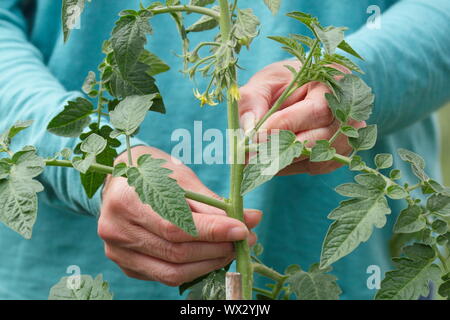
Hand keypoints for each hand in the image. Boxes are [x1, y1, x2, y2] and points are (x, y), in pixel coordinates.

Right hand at [99, 146, 260, 285]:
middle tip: (244, 239)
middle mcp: (117, 229)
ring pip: (172, 271)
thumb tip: (251, 219)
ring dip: (209, 263)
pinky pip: (164, 276)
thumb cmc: (153, 172)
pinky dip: (193, 269)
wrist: (120, 179)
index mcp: (126, 199)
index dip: (213, 231)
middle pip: (176, 251)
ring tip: (231, 249)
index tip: (243, 229)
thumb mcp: (180, 177)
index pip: (175, 226)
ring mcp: (118, 251)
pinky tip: (209, 257)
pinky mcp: (125, 264)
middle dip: (217, 248)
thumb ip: (212, 202)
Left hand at [239, 60, 365, 174]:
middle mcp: (350, 110)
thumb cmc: (281, 82)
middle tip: (249, 154)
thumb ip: (252, 102)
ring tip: (254, 154)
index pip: (317, 111)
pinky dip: (289, 165)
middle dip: (280, 148)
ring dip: (282, 160)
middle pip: (320, 139)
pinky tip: (272, 155)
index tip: (257, 136)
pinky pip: (312, 166)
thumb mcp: (263, 83)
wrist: (298, 91)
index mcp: (334, 82)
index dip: (286, 125)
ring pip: (315, 157)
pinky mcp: (338, 154)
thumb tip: (249, 132)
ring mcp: (348, 135)